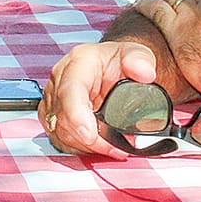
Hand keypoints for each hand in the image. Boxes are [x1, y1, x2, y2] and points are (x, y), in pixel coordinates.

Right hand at [39, 39, 166, 156]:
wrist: (111, 67)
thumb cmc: (118, 61)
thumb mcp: (136, 53)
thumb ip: (141, 59)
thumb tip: (146, 73)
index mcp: (77, 63)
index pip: (70, 91)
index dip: (77, 116)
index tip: (90, 136)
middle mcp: (60, 81)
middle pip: (63, 118)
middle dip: (90, 140)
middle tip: (118, 148)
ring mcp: (54, 100)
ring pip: (60, 132)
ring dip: (86, 146)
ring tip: (113, 149)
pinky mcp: (54, 117)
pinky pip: (60, 139)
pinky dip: (80, 148)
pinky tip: (99, 148)